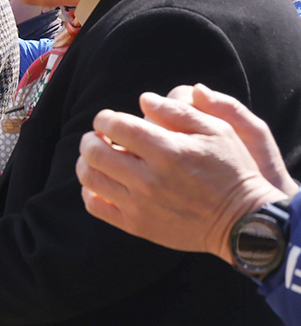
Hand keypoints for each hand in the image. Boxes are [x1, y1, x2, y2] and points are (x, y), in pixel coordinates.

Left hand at [77, 84, 297, 258]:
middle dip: (91, 138)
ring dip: (85, 162)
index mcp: (168, 150)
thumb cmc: (232, 170)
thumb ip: (178, 112)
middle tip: (98, 136)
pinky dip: (89, 191)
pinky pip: (95, 206)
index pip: (117, 127)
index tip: (107, 118)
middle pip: (95, 152)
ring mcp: (140, 204)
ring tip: (95, 156)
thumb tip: (144, 99)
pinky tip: (100, 182)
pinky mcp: (136, 225)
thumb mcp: (217, 131)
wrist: (241, 219)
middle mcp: (149, 178)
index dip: (105, 118)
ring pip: (90, 178)